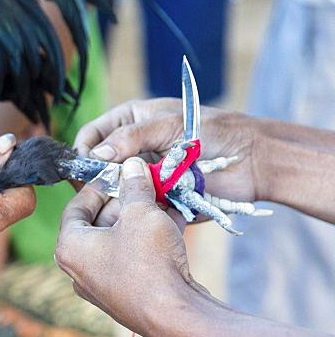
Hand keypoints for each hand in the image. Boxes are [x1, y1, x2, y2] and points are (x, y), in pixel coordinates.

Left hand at [55, 158, 207, 335]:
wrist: (175, 315)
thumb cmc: (148, 261)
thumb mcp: (141, 213)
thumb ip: (134, 186)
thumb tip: (131, 165)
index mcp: (70, 247)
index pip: (75, 207)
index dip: (98, 185)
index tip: (117, 172)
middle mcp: (79, 269)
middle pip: (98, 224)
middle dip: (125, 201)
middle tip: (144, 184)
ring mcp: (102, 285)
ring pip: (120, 241)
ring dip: (141, 218)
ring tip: (163, 198)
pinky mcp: (126, 295)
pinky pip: (134, 258)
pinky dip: (149, 239)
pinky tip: (174, 220)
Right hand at [73, 99, 261, 203]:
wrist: (253, 161)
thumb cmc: (216, 132)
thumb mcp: (170, 124)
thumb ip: (131, 137)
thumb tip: (95, 155)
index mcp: (129, 122)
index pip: (90, 136)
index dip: (84, 152)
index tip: (86, 169)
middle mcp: (130, 150)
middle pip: (95, 168)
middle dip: (96, 180)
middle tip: (102, 191)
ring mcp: (141, 176)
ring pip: (110, 192)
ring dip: (111, 199)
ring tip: (120, 204)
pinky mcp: (154, 199)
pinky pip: (132, 209)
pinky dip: (131, 213)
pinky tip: (136, 214)